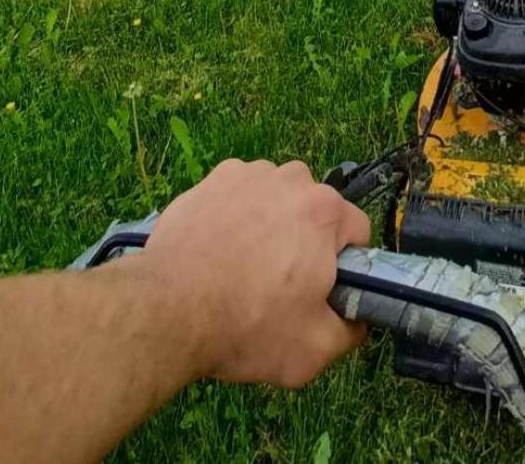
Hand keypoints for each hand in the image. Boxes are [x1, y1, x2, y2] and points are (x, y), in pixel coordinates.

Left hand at [137, 158, 369, 388]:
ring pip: (276, 201)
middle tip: (280, 287)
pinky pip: (239, 197)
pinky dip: (235, 218)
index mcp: (324, 211)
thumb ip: (352, 330)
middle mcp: (290, 180)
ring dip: (270, 227)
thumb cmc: (245, 325)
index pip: (357, 233)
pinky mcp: (212, 180)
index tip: (322, 292)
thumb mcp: (315, 349)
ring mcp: (247, 174)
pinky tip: (219, 253)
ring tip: (243, 271)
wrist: (167, 309)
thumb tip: (356, 317)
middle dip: (306, 244)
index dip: (345, 268)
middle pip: (315, 213)